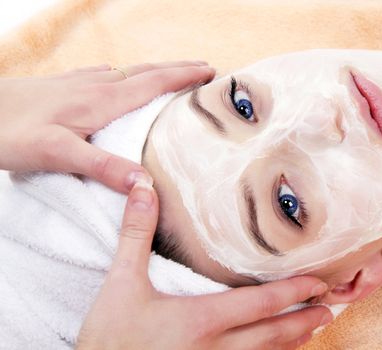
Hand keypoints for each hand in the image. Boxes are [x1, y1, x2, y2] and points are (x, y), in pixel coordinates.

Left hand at [0, 62, 213, 191]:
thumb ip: (103, 167)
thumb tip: (147, 183)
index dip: (184, 77)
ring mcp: (78, 83)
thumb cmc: (9, 132)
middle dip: (178, 69)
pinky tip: (117, 78)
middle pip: (146, 72)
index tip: (211, 73)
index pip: (153, 83)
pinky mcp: (63, 87)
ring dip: (155, 71)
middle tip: (205, 69)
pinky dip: (124, 76)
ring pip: (127, 73)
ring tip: (172, 75)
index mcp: (101, 100)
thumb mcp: (56, 154)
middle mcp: (95, 86)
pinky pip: (104, 76)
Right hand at [77, 178, 331, 349]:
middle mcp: (216, 348)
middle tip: (330, 308)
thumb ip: (136, 234)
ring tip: (314, 331)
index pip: (261, 303)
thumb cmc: (109, 338)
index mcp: (202, 318)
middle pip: (273, 333)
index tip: (319, 283)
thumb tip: (142, 188)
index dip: (294, 292)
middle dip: (304, 320)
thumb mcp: (120, 284)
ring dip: (292, 342)